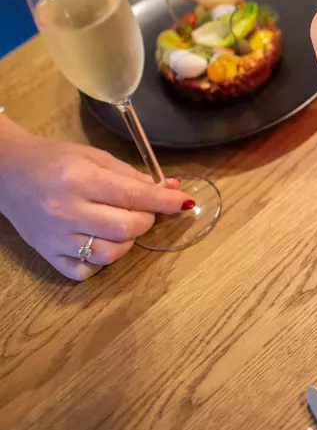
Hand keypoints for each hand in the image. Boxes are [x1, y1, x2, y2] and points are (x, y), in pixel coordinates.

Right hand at [0, 122, 193, 280]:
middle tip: (143, 210)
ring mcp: (55, 237)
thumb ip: (133, 176)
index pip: (133, 196)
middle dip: (146, 220)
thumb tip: (172, 188)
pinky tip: (100, 242)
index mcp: (79, 179)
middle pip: (126, 228)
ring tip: (122, 225)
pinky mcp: (46, 254)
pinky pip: (85, 271)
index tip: (185, 203)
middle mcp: (66, 210)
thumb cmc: (54, 159)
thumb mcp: (95, 157)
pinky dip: (101, 262)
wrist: (5, 172)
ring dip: (128, 241)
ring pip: (110, 254)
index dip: (164, 202)